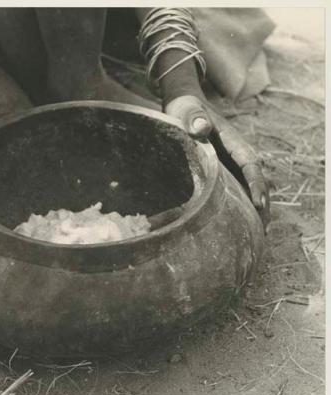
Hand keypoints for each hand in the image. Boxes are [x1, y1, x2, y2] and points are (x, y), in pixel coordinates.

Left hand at [164, 95, 269, 229]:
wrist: (184, 106)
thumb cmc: (185, 108)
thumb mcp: (187, 110)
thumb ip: (194, 118)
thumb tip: (200, 127)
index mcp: (233, 141)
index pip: (250, 164)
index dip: (256, 184)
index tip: (259, 204)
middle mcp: (237, 153)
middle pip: (256, 180)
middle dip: (262, 203)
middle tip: (264, 229)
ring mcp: (231, 162)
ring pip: (249, 186)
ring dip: (255, 207)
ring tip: (258, 233)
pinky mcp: (223, 169)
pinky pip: (237, 187)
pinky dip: (242, 204)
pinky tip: (241, 223)